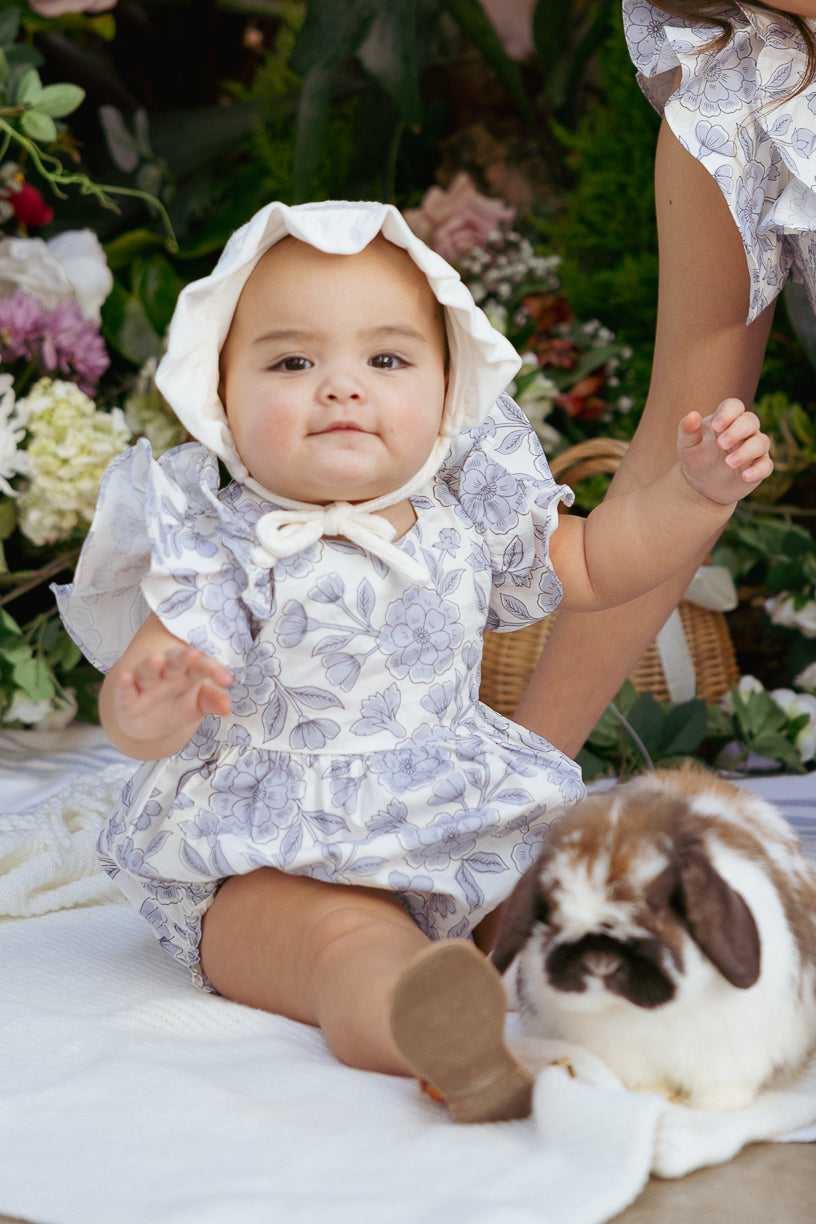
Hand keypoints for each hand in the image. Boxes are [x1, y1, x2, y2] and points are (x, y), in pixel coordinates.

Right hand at [112, 646, 232, 742]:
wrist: (149, 724)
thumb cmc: (178, 705)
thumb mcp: (198, 705)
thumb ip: (213, 701)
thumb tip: (228, 707)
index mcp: (187, 671)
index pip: (201, 667)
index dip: (213, 671)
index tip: (228, 679)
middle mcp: (166, 673)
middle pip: (175, 662)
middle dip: (184, 658)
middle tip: (195, 653)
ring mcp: (145, 684)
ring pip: (148, 671)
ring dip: (152, 665)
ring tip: (158, 659)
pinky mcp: (126, 698)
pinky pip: (125, 690)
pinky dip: (124, 684)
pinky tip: (125, 677)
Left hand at [677, 398, 772, 504]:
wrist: (702, 486)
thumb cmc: (696, 458)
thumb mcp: (687, 445)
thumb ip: (688, 430)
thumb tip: (693, 415)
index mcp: (726, 420)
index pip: (734, 406)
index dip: (728, 413)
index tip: (716, 426)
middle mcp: (744, 431)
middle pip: (750, 421)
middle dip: (737, 431)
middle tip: (721, 444)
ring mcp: (754, 449)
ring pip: (761, 442)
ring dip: (747, 451)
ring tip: (728, 463)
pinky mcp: (759, 467)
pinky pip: (766, 466)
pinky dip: (758, 470)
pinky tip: (745, 476)